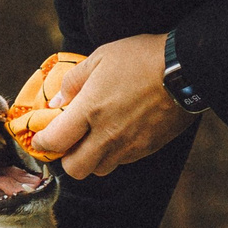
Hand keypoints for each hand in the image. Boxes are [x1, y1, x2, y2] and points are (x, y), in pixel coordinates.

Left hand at [28, 33, 193, 178]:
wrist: (186, 69)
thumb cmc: (141, 57)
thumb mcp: (101, 57)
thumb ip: (73, 81)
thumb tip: (56, 102)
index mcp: (90, 110)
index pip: (54, 142)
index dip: (42, 144)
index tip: (41, 138)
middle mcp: (107, 135)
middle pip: (75, 169)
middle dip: (67, 159)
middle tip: (70, 142)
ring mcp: (129, 145)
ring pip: (100, 169)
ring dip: (92, 158)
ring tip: (95, 138)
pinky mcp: (147, 149)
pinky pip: (123, 161)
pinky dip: (115, 154)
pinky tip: (119, 134)